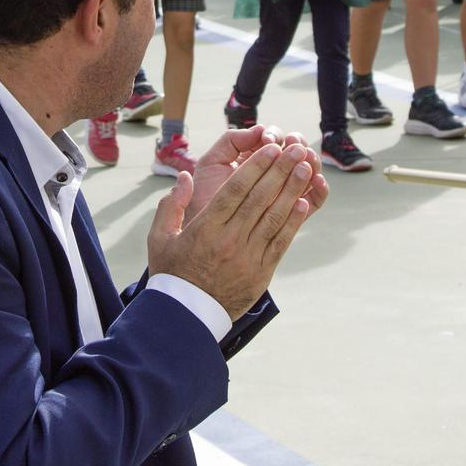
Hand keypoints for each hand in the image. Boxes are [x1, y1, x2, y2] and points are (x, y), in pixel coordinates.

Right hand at [146, 141, 324, 319]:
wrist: (186, 317)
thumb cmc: (172, 274)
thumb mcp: (159, 239)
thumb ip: (170, 206)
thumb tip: (183, 177)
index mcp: (206, 229)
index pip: (235, 190)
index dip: (255, 166)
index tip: (270, 148)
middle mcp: (229, 240)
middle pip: (259, 198)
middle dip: (280, 170)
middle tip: (295, 148)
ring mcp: (248, 257)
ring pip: (274, 217)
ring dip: (292, 190)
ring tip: (305, 168)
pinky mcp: (261, 272)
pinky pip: (280, 242)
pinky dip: (293, 221)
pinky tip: (303, 202)